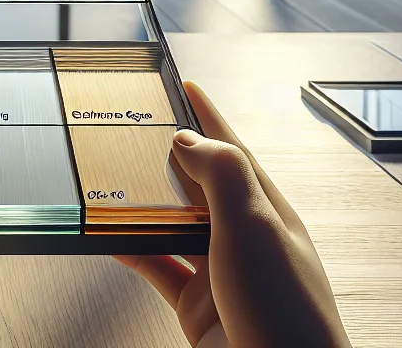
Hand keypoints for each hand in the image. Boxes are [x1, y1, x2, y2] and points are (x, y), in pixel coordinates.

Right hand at [116, 82, 350, 347]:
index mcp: (267, 208)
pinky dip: (132, 251)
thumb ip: (222, 176)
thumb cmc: (289, 317)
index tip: (182, 85)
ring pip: (172, 225)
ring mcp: (219, 272)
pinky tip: (111, 237)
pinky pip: (157, 268)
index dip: (207, 115)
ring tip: (111, 179)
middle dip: (166, 156)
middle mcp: (243, 237)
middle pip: (197, 183)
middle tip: (131, 128)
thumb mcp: (256, 229)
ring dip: (144, 205)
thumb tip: (188, 138)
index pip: (232, 148)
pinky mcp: (197, 306)